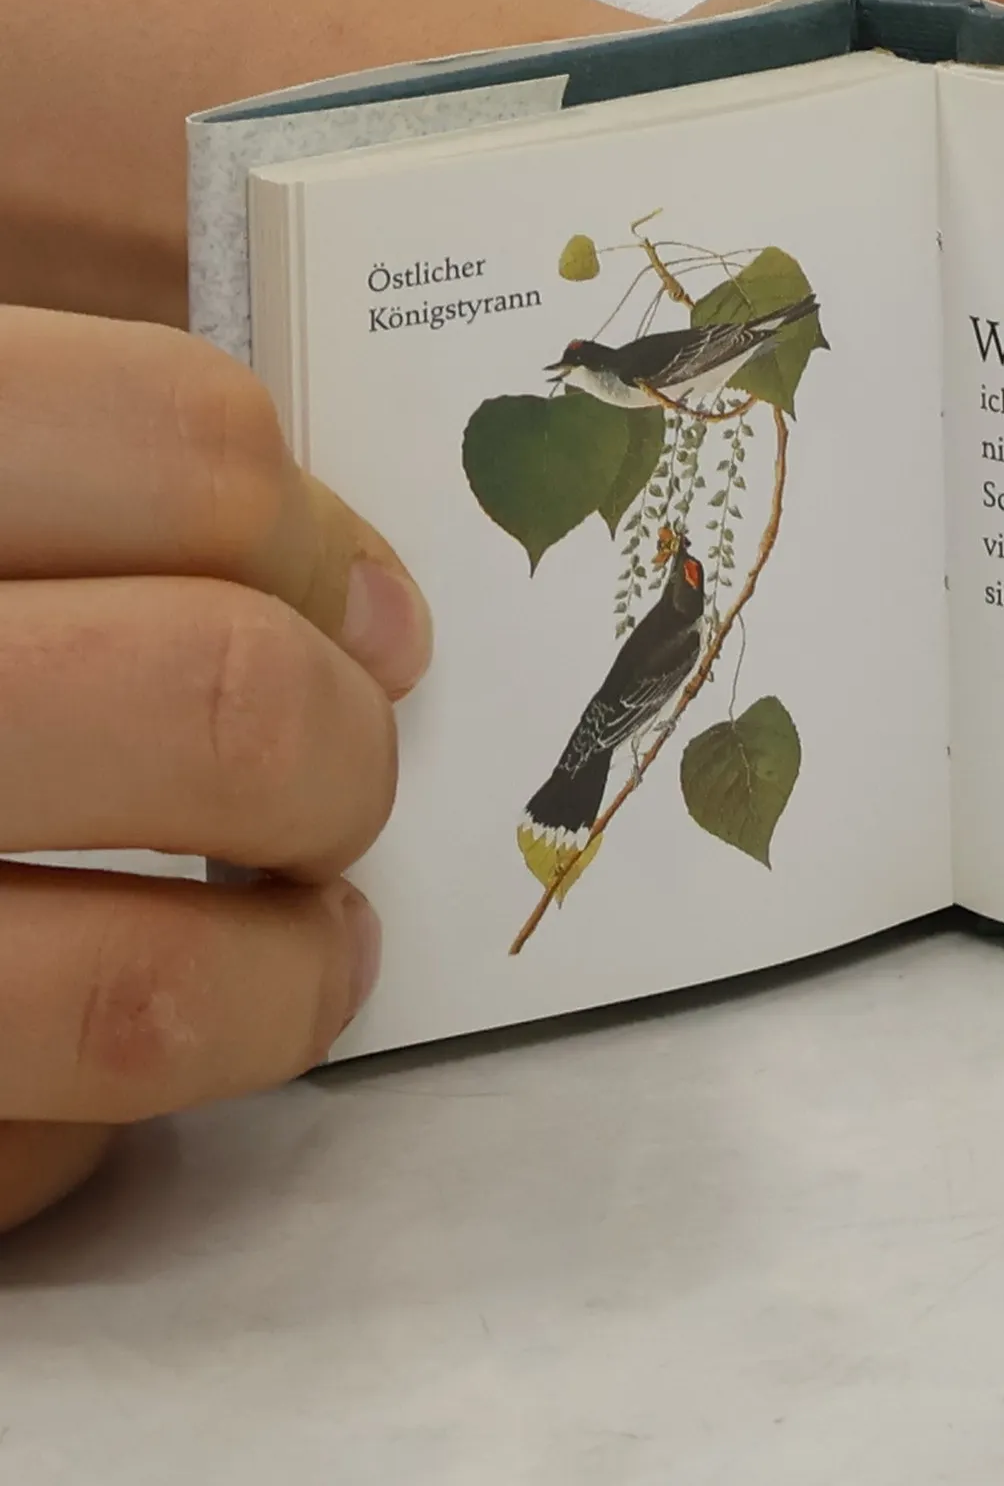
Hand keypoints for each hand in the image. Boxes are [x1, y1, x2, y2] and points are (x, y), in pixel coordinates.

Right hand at [0, 307, 431, 1230]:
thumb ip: (25, 467)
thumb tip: (334, 590)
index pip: (174, 445)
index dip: (314, 537)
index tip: (363, 612)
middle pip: (211, 702)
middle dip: (339, 756)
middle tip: (340, 775)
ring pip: (145, 994)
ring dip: (286, 978)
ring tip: (307, 945)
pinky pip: (6, 1163)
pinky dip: (82, 1124)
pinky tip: (67, 1065)